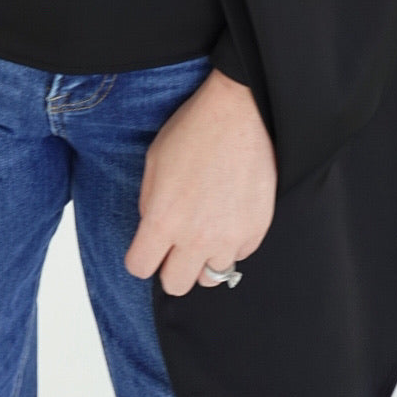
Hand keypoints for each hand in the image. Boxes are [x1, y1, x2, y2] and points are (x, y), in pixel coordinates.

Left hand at [123, 68, 275, 294]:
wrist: (241, 112)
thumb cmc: (195, 130)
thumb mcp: (154, 161)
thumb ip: (149, 203)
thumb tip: (152, 231)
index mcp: (163, 219)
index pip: (140, 268)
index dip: (141, 257)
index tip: (148, 247)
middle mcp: (196, 237)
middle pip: (176, 285)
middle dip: (171, 266)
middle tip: (177, 244)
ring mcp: (229, 238)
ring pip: (211, 277)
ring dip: (204, 258)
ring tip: (207, 228)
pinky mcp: (255, 231)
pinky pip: (239, 255)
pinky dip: (232, 243)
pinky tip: (229, 215)